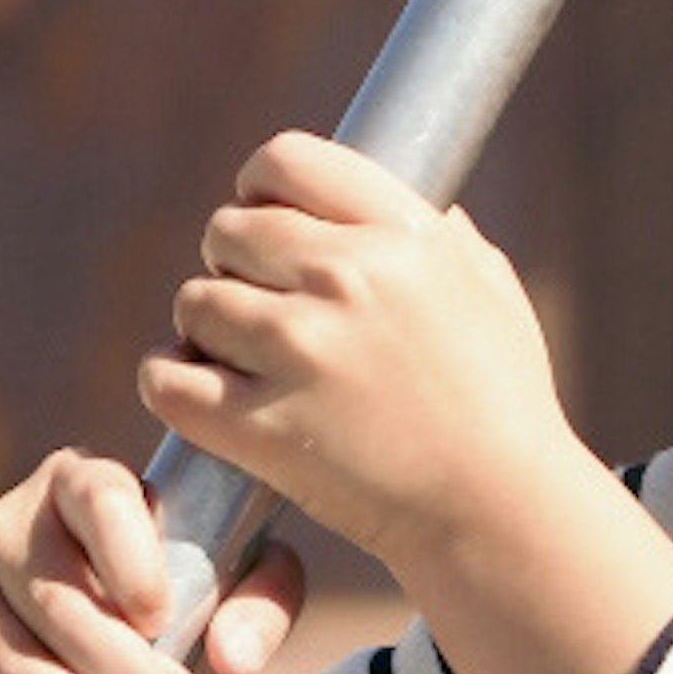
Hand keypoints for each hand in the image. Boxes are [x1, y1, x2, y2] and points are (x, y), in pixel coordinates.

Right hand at [0, 448, 302, 673]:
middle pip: (52, 596)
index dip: (129, 560)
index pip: (97, 499)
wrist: (120, 639)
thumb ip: (261, 605)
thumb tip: (232, 659)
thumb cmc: (183, 592)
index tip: (163, 621)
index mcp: (79, 480)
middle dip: (120, 667)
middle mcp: (6, 523)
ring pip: (8, 657)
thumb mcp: (244, 585)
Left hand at [138, 134, 580, 570]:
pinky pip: (167, 379)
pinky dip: (170, 384)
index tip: (263, 221)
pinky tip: (198, 394)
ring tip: (242, 364)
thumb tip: (419, 207)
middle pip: (226, 230)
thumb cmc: (505, 407)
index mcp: (403, 234)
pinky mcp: (263, 425)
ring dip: (207, 331)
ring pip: (194, 302)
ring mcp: (300, 349)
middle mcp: (347, 277)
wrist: (499, 512)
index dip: (260, 188)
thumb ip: (445, 239)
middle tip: (259, 312)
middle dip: (234, 267)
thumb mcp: (491, 295)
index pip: (285, 160)